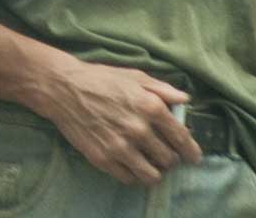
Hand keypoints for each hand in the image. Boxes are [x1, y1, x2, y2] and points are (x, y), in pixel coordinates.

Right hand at [34, 60, 200, 185]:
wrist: (61, 88)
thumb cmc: (99, 79)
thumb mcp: (134, 76)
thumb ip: (163, 89)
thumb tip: (185, 101)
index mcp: (151, 107)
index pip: (182, 139)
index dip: (192, 151)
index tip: (193, 157)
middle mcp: (139, 129)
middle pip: (169, 159)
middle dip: (170, 159)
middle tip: (163, 155)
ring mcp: (120, 146)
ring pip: (152, 175)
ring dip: (155, 171)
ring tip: (150, 164)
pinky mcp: (103, 158)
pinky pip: (129, 178)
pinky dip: (134, 175)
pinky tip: (131, 165)